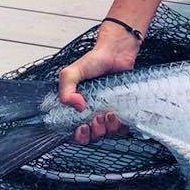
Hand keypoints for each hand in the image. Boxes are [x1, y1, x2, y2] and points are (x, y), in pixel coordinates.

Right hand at [58, 22, 139, 143]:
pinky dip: (122, 125)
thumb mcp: (71, 73)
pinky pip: (124, 127)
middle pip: (93, 137)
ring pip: (108, 133)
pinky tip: (119, 114)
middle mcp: (93, 112)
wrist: (116, 52)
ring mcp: (108, 111)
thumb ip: (66, 90)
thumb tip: (77, 106)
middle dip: (95, 132)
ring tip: (109, 113)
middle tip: (97, 118)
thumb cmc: (94, 60)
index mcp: (78, 108)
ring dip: (109, 128)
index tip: (82, 127)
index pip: (76, 133)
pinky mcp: (123, 109)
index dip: (79, 136)